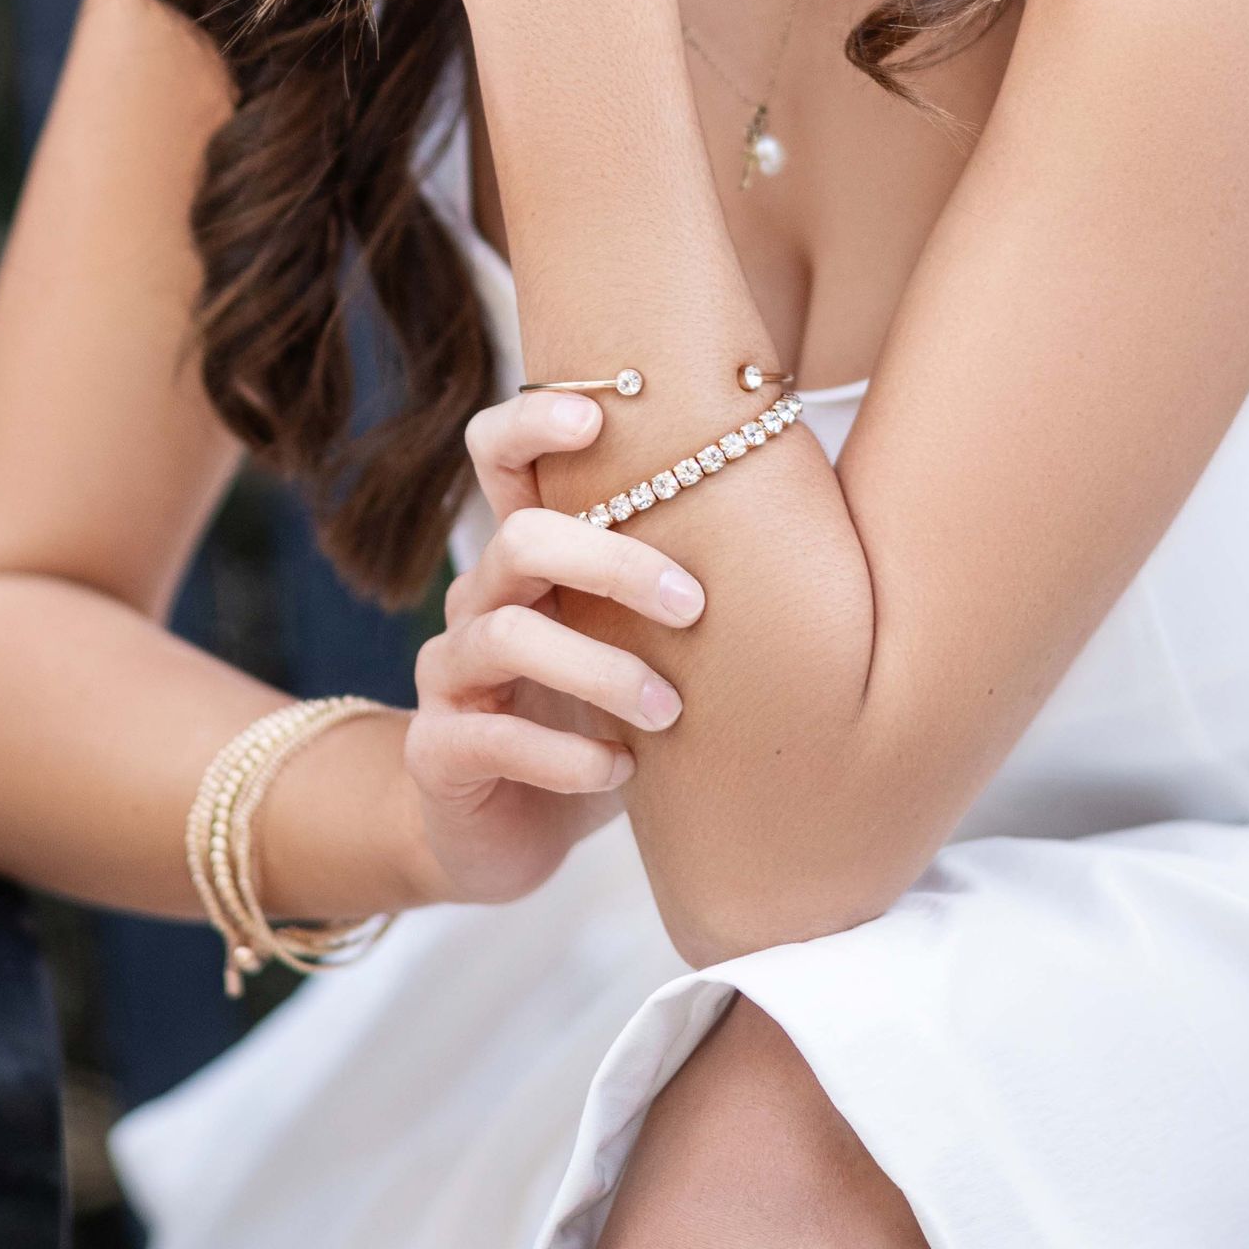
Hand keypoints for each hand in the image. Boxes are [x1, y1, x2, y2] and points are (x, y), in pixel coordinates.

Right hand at [401, 389, 704, 906]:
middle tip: (693, 605)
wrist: (514, 832)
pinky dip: (569, 757)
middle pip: (523, 537)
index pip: (498, 453)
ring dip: (603, 672)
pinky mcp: (438, 751)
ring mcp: (449, 672)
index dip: (534, 421)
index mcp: (527, 556)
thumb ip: (680, 582)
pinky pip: (495, 737)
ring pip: (510, 635)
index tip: (599, 415)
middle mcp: (478, 598)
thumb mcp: (641, 644)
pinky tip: (622, 773)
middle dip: (616, 562)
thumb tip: (810, 516)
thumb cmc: (602, 717)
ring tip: (670, 711)